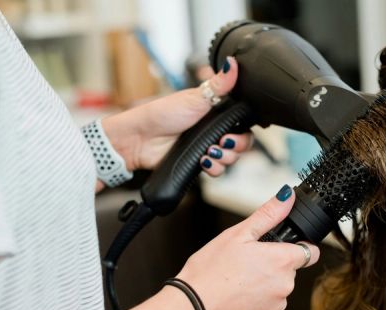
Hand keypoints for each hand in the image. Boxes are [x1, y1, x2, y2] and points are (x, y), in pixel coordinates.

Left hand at [101, 56, 251, 176]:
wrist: (141, 139)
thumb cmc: (163, 113)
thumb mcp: (196, 97)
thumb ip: (219, 84)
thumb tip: (233, 62)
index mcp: (217, 113)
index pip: (243, 124)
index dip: (245, 129)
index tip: (235, 130)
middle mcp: (215, 131)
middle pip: (243, 144)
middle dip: (237, 146)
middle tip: (223, 141)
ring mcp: (208, 147)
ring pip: (232, 158)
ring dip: (225, 158)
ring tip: (209, 152)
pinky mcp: (199, 162)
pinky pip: (218, 171)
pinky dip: (214, 168)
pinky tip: (203, 161)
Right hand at [172, 186, 319, 309]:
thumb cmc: (209, 273)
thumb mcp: (237, 235)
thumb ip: (268, 215)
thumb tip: (286, 197)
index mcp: (281, 261)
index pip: (310, 252)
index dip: (298, 246)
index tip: (282, 247)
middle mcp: (285, 286)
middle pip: (289, 270)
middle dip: (272, 265)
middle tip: (244, 263)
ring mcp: (276, 307)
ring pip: (277, 289)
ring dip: (264, 284)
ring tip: (236, 281)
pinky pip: (268, 307)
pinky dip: (256, 302)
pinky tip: (235, 297)